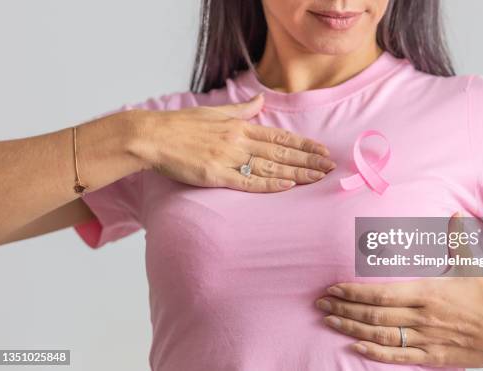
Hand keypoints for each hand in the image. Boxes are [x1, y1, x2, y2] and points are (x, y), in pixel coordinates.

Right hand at [129, 93, 335, 191]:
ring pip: (270, 167)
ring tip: (317, 177)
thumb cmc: (182, 125)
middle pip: (281, 152)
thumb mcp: (215, 111)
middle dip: (308, 160)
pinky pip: (247, 181)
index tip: (322, 150)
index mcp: (240, 126)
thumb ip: (242, 109)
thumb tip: (261, 100)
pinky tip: (287, 186)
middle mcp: (238, 141)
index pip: (279, 136)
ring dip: (296, 173)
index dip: (303, 144)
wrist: (152, 136)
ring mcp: (228, 158)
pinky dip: (269, 184)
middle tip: (330, 167)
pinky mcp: (216, 175)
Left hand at [315, 214, 482, 367]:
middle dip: (344, 309)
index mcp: (428, 292)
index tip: (334, 288)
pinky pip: (398, 356)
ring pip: (381, 336)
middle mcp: (423, 316)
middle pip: (375, 314)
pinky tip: (355, 346)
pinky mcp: (431, 356)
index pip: (382, 293)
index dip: (355, 292)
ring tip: (329, 321)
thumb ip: (457, 239)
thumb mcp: (471, 266)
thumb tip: (454, 212)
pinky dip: (375, 353)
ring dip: (352, 328)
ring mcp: (426, 338)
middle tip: (320, 303)